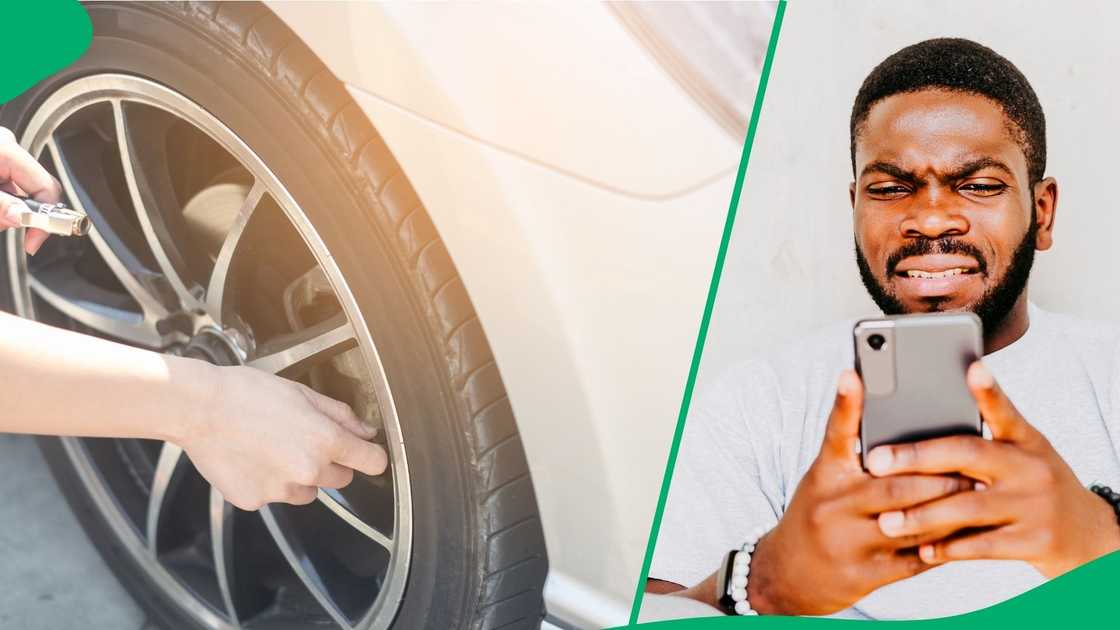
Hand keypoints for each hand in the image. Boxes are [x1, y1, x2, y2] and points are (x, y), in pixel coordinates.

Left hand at [0, 127, 60, 254]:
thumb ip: (0, 206)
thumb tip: (21, 219)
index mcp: (6, 149)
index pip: (46, 187)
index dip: (44, 218)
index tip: (33, 241)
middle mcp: (7, 146)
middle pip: (36, 188)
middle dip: (24, 214)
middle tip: (9, 228)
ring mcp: (1, 150)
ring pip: (20, 189)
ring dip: (7, 209)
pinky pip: (8, 183)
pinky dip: (2, 200)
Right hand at [179, 364, 387, 510]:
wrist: (199, 408)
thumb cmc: (247, 393)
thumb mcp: (302, 393)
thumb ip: (339, 415)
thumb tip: (365, 431)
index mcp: (325, 441)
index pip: (373, 462)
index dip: (370, 455)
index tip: (365, 453)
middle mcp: (307, 471)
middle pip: (341, 479)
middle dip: (330, 463)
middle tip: (303, 441)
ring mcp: (280, 490)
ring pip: (307, 492)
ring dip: (299, 477)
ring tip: (272, 449)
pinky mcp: (255, 501)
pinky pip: (273, 497)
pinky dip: (267, 483)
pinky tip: (251, 459)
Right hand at [745, 370, 973, 614]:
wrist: (788, 573)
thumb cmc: (818, 513)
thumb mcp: (825, 480)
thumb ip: (855, 456)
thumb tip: (899, 422)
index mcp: (824, 477)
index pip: (835, 434)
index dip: (845, 403)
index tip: (853, 374)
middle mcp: (832, 507)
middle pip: (894, 486)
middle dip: (938, 477)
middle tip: (972, 466)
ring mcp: (848, 543)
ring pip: (912, 524)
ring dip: (949, 510)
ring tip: (977, 495)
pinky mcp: (866, 574)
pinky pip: (914, 558)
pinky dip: (942, 546)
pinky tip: (963, 534)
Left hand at [867, 361, 1119, 577]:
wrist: (1087, 534)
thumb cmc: (1036, 484)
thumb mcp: (1024, 453)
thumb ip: (984, 438)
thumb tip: (921, 417)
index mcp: (1025, 440)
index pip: (1004, 411)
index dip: (988, 391)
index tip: (971, 369)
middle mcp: (1031, 468)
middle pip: (968, 455)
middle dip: (917, 457)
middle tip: (875, 462)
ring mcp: (1034, 506)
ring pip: (968, 506)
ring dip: (922, 514)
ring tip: (886, 521)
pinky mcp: (1034, 542)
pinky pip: (982, 545)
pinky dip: (949, 548)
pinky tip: (922, 549)